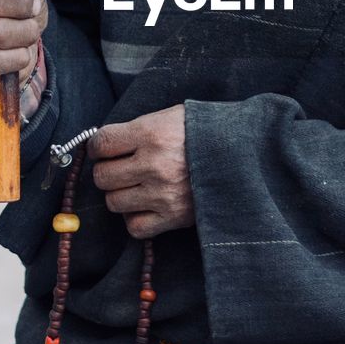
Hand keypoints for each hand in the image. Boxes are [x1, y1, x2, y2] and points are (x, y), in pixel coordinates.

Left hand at [89, 105, 193, 238]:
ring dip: (120, 194)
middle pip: (102, 176)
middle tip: (121, 167)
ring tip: (136, 186)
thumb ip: (139, 128)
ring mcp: (162, 194)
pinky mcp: (174, 217)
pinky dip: (135, 218)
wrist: (246, 154)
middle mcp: (153, 164)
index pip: (101, 144)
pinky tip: (146, 205)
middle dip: (108, 171)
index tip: (104, 149)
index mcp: (151, 133)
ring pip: (114, 202)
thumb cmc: (206, 131)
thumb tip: (106, 143)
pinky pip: (135, 227)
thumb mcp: (172, 116)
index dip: (98, 147)